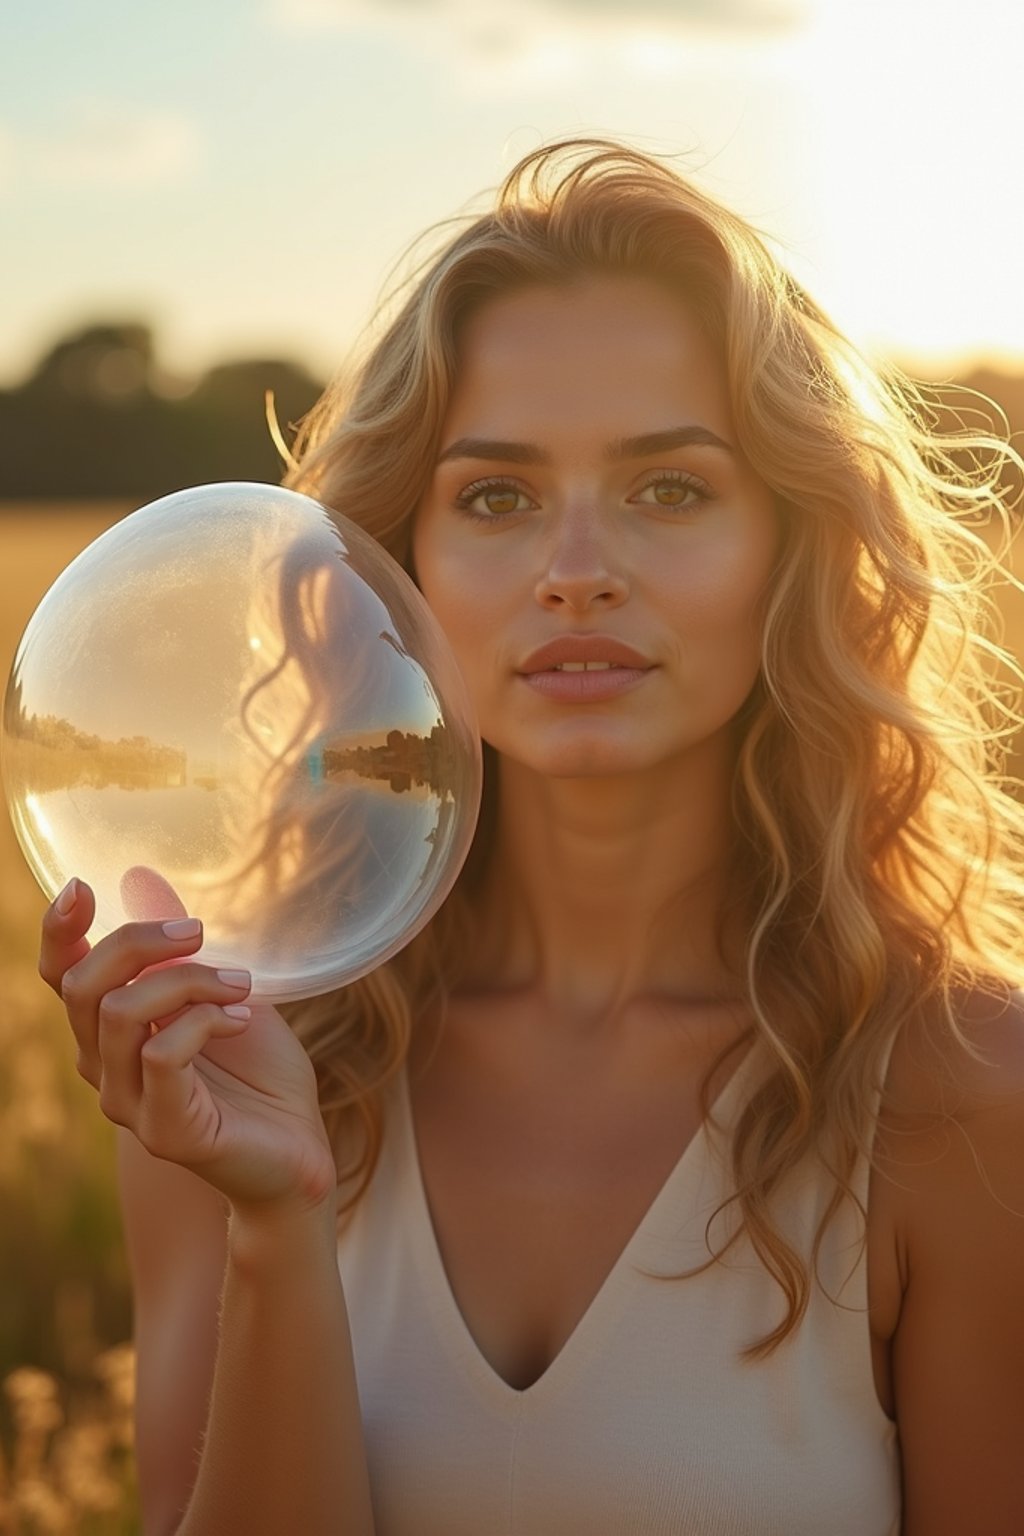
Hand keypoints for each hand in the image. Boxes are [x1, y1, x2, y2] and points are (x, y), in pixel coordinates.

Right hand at [38, 878, 337, 1215]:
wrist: (301, 1147)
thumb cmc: (260, 1071)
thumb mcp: (221, 991)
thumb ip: (177, 948)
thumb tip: (139, 876)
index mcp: (110, 1033)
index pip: (61, 977)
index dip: (59, 932)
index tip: (82, 887)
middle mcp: (104, 1069)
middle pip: (83, 984)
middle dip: (139, 941)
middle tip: (200, 931)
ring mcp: (127, 1105)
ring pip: (120, 1012)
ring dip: (187, 981)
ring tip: (242, 986)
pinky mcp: (163, 1132)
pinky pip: (161, 1053)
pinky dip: (206, 1020)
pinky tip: (243, 1020)